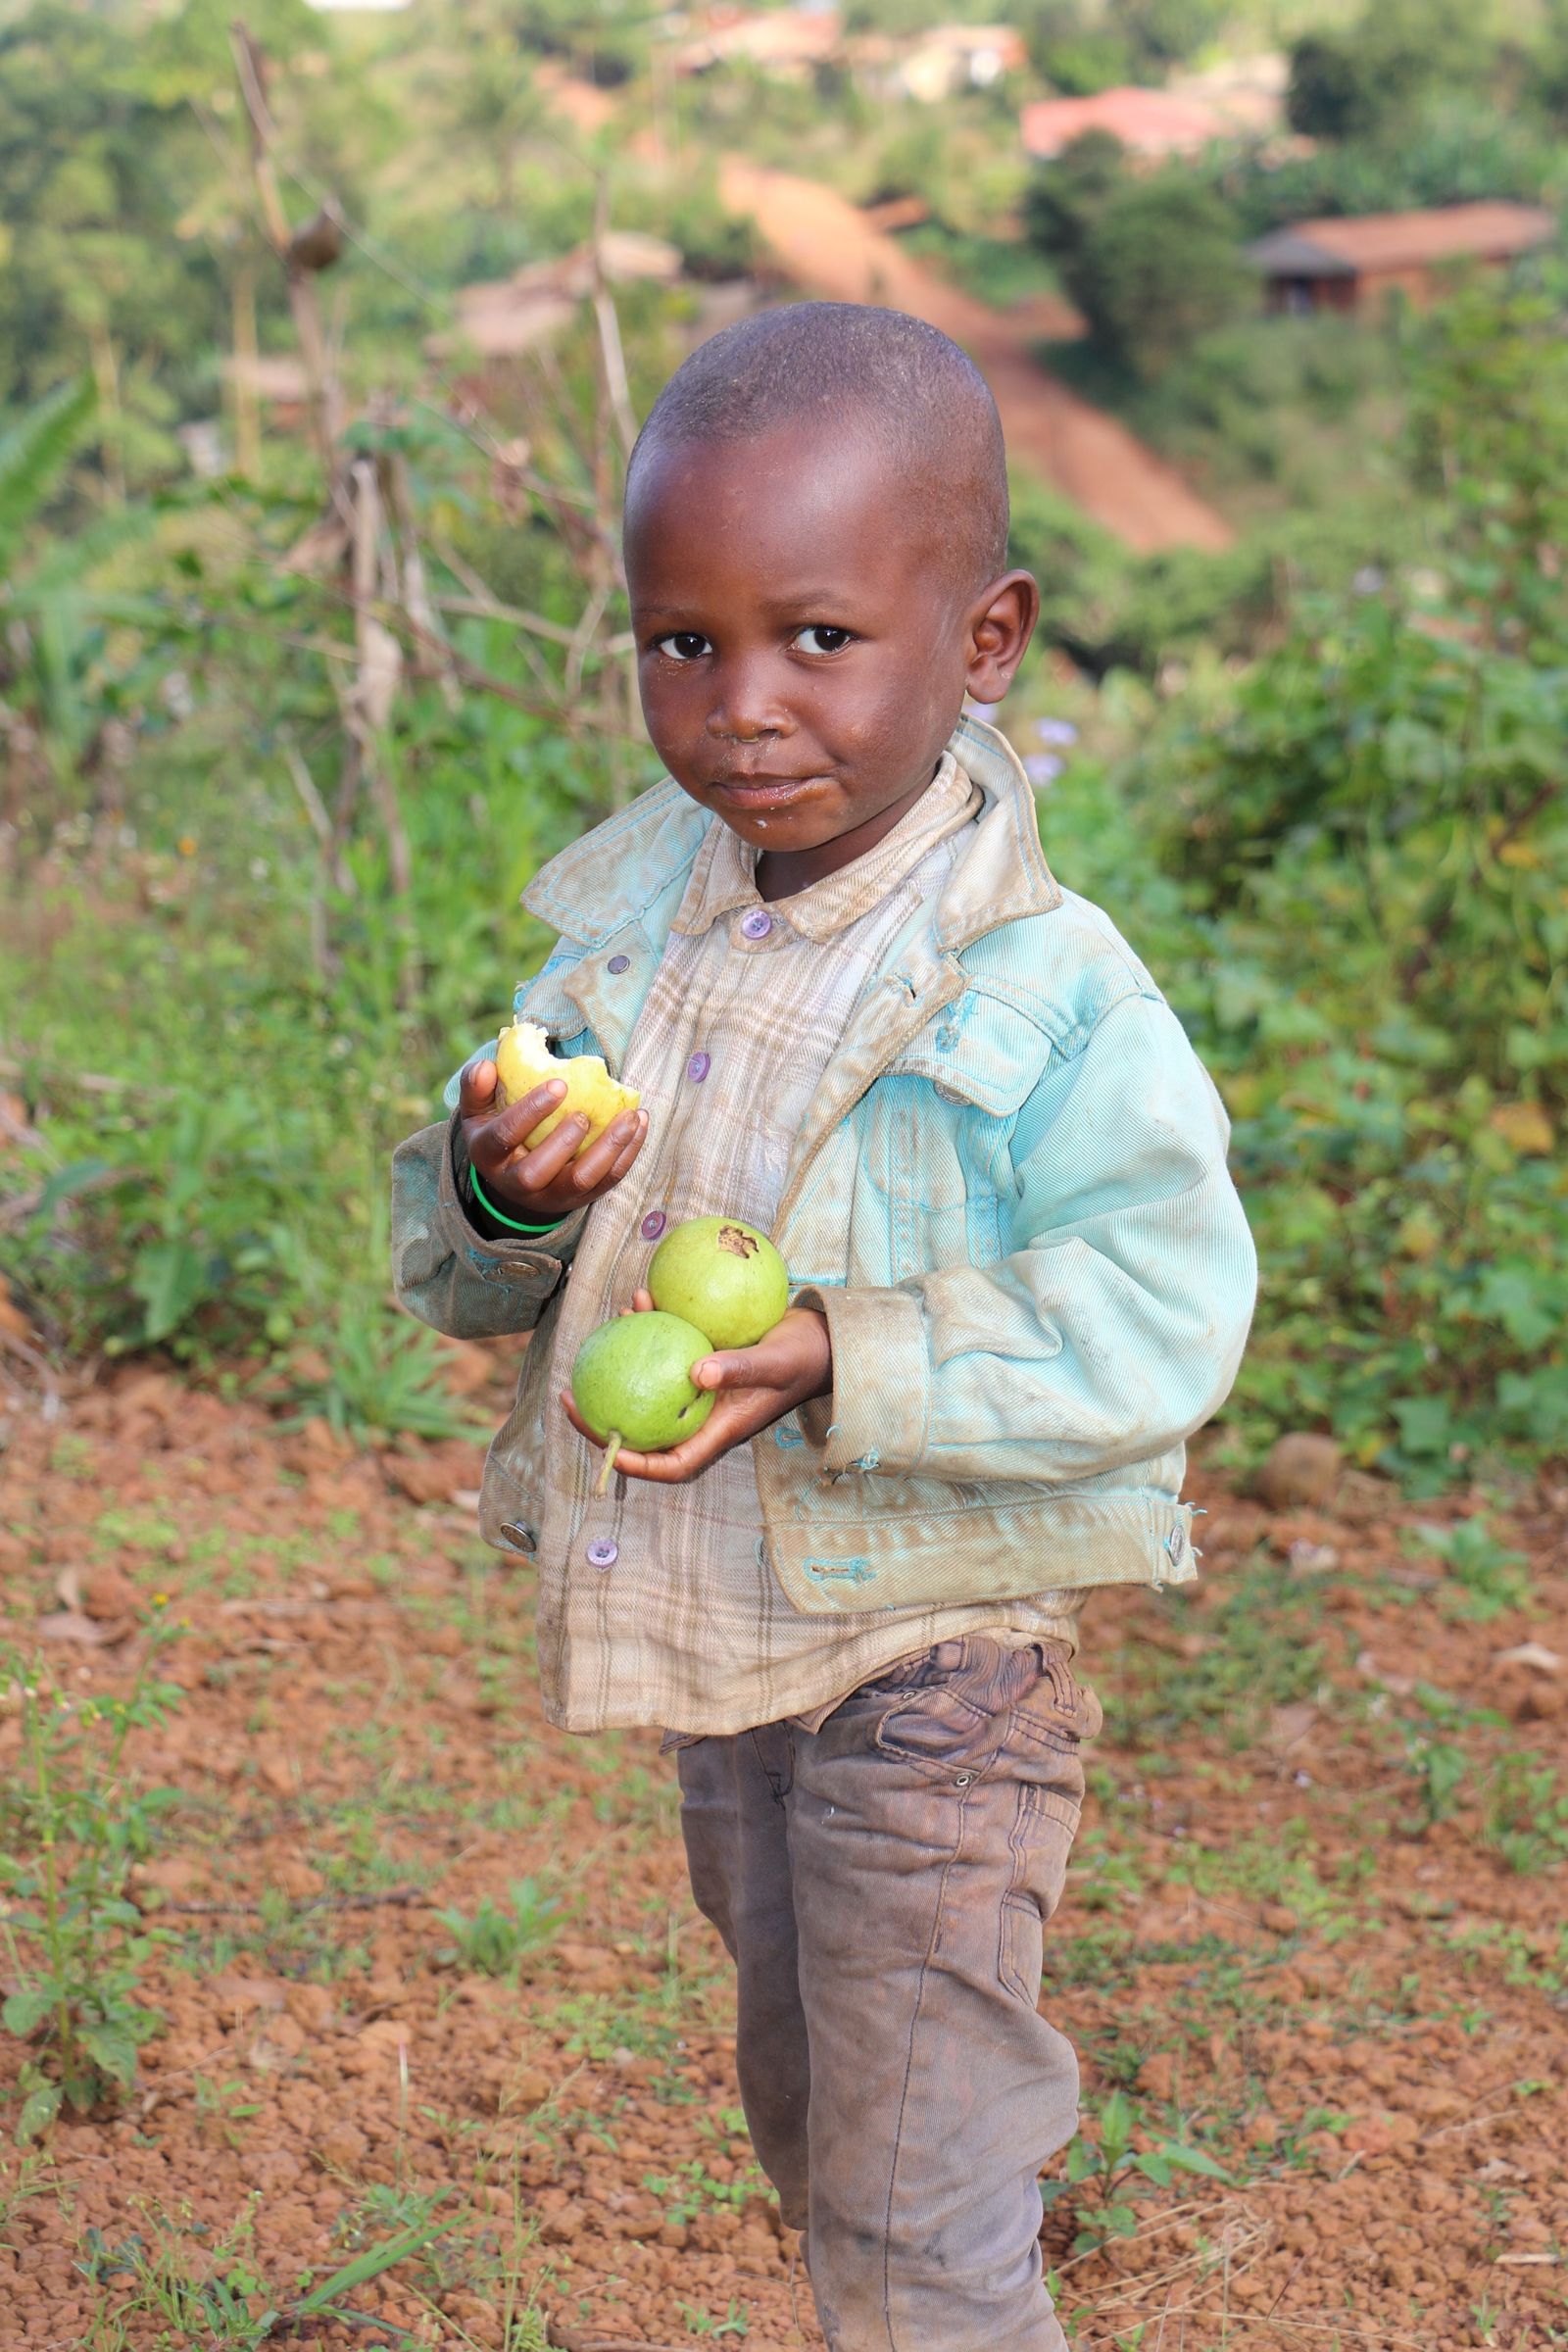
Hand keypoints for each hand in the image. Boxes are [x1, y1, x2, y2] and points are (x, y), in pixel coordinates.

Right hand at [459, 1054, 646, 1225]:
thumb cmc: (497, 1131)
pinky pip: (607, 1181)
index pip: (504, 1137)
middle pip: (537, 1172)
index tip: (558, 1085)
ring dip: (608, 1150)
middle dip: (563, 1143)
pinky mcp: (580, 1199)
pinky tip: (639, 1124)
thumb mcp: (478, 1111)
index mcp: (488, 1156)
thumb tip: (486, 1066)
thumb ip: (476, 1087)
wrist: (513, 1178)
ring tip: (629, 1117)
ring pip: (581, 1181)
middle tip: (585, 1114)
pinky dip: (627, 1154)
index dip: (530, 1112)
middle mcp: (516, 1183)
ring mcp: (550, 1195)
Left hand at [563, 1295, 832, 1482]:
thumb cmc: (804, 1357)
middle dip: (605, 1414)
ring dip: (628, 1355)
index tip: (604, 1445)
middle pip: (645, 1426)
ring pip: (651, 1382)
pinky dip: (653, 1326)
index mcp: (718, 1430)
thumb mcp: (775, 1363)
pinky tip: (642, 1296)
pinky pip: (668, 1348)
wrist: (823, 1337)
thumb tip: (695, 1374)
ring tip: (616, 1317)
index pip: (670, 1463)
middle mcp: (703, 1414)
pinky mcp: (703, 1358)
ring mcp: (701, 1387)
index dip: (634, 1463)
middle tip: (569, 1394)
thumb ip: (738, 1368)